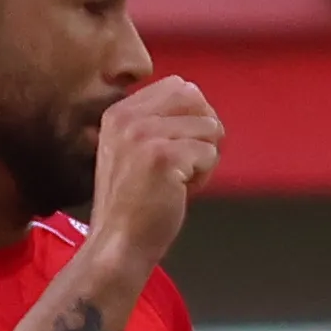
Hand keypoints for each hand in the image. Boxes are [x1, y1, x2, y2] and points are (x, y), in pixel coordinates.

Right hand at [84, 76, 224, 267]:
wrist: (119, 244)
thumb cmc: (133, 205)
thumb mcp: (133, 150)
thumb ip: (158, 122)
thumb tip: (200, 101)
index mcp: (119, 112)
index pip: (178, 86)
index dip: (192, 116)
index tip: (178, 148)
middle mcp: (129, 118)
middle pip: (196, 100)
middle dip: (202, 131)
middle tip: (185, 164)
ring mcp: (145, 135)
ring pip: (209, 128)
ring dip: (203, 159)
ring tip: (176, 183)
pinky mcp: (165, 157)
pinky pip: (211, 153)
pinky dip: (204, 177)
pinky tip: (180, 193)